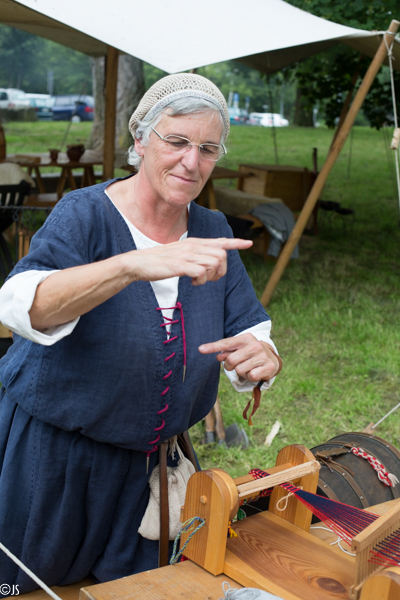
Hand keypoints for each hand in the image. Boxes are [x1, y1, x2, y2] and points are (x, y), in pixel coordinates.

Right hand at [129, 237, 251, 285]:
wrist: (139, 263)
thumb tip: (206, 263)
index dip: (235, 243)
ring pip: (214, 264)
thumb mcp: (179, 254)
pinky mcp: (180, 266)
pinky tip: (191, 283)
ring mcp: (187, 255)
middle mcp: (193, 246)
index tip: (248, 243)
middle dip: (221, 271)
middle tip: (210, 279)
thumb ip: (193, 255)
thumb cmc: (158, 261)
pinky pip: (201, 273)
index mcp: (193, 243)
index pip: (219, 241)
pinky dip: (200, 281)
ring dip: (210, 277)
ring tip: (198, 281)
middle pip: (221, 256)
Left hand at [198, 333, 279, 382]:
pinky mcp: (269, 367)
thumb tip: (218, 356)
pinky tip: (255, 371)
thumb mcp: (239, 349)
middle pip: (231, 360)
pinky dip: (250, 377)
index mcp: (245, 338)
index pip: (226, 343)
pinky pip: (250, 376)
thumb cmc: (250, 353)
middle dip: (230, 366)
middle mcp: (255, 345)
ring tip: (248, 367)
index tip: (200, 349)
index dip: (212, 347)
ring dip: (241, 372)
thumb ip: (227, 352)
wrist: (272, 358)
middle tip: (236, 364)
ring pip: (240, 370)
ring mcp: (262, 356)